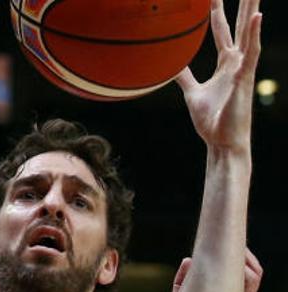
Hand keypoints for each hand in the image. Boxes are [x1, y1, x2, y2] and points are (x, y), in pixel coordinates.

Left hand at [176, 0, 261, 150]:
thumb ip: (184, 77)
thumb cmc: (212, 120)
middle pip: (239, 25)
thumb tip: (169, 66)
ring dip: (251, 10)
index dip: (217, 11)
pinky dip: (254, 35)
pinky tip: (257, 17)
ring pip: (248, 33)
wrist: (222, 141)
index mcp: (226, 63)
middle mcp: (237, 62)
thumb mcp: (192, 93)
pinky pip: (250, 53)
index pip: (222, 30)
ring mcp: (242, 69)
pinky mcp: (244, 78)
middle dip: (240, 3)